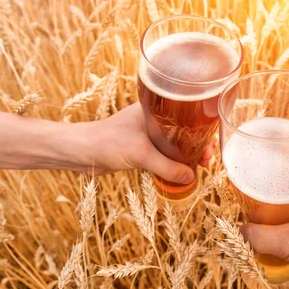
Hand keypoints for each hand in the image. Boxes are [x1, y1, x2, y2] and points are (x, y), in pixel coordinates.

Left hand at [77, 103, 213, 182]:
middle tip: (205, 161)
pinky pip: (162, 154)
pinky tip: (179, 172)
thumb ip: (167, 167)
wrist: (80, 152)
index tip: (208, 148)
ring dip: (184, 155)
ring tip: (196, 168)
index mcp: (155, 111)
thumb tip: (190, 177)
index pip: (186, 117)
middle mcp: (152, 120)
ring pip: (173, 144)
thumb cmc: (108, 142)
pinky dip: (171, 162)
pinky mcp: (138, 148)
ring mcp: (145, 134)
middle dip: (196, 145)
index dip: (201, 132)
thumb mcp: (141, 154)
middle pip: (183, 131)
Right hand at [240, 181, 288, 288]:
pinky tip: (258, 244)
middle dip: (263, 205)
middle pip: (282, 201)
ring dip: (267, 226)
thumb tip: (239, 232)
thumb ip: (262, 236)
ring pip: (283, 222)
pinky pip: (285, 240)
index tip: (249, 179)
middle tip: (243, 205)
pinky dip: (272, 243)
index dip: (269, 178)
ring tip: (246, 224)